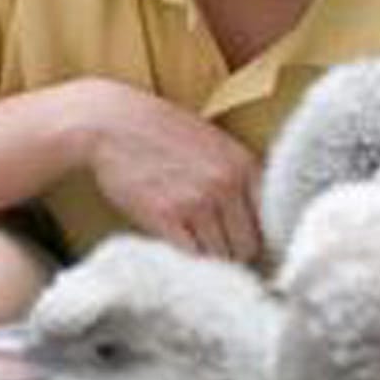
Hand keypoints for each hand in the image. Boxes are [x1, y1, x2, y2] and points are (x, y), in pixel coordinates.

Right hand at [79, 79, 262, 261]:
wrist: (108, 121)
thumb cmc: (157, 131)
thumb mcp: (212, 143)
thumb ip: (237, 176)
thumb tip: (253, 223)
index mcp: (244, 164)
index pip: (270, 223)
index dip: (256, 239)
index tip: (242, 246)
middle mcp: (226, 184)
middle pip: (246, 247)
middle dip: (230, 253)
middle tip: (211, 251)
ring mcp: (196, 201)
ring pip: (218, 256)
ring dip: (204, 258)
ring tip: (188, 246)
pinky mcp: (164, 215)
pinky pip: (187, 255)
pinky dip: (181, 258)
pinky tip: (171, 246)